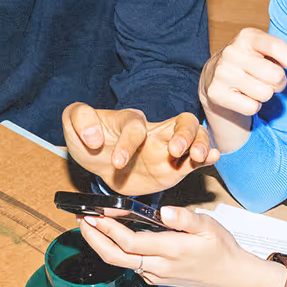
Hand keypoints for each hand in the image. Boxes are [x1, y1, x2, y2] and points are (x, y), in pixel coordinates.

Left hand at [62, 104, 219, 196]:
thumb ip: (78, 119)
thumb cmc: (90, 142)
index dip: (127, 142)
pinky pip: (196, 160)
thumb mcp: (74, 127)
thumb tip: (93, 137)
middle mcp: (153, 132)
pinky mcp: (174, 168)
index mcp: (129, 122)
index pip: (135, 125)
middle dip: (183, 134)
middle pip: (181, 120)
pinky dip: (207, 157)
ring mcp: (167, 149)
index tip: (116, 161)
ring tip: (198, 157)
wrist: (100, 165)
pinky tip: (211, 158)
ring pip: (195, 137)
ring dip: (199, 144)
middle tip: (173, 150)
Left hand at [77, 206, 285, 286]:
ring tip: (91, 227)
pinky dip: (116, 251)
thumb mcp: (209, 226)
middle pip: (116, 257)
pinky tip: (112, 237)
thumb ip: (185, 218)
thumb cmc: (220, 249)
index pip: (130, 242)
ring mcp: (156, 275)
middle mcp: (159, 267)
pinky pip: (130, 265)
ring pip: (120, 263)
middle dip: (94, 240)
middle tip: (82, 221)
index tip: (95, 215)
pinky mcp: (156, 278)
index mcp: (171, 251)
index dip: (108, 229)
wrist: (230, 276)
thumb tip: (163, 212)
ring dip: (102, 245)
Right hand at [198, 29, 286, 152]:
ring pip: (265, 94)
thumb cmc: (248, 62)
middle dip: (279, 83)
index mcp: (247, 36)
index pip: (277, 47)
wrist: (212, 77)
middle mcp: (232, 52)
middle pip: (275, 76)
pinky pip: (251, 107)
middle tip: (270, 81)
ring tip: (255, 87)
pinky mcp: (216, 93)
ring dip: (265, 94)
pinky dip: (253, 106)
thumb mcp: (267, 52)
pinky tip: (244, 96)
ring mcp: (222, 73)